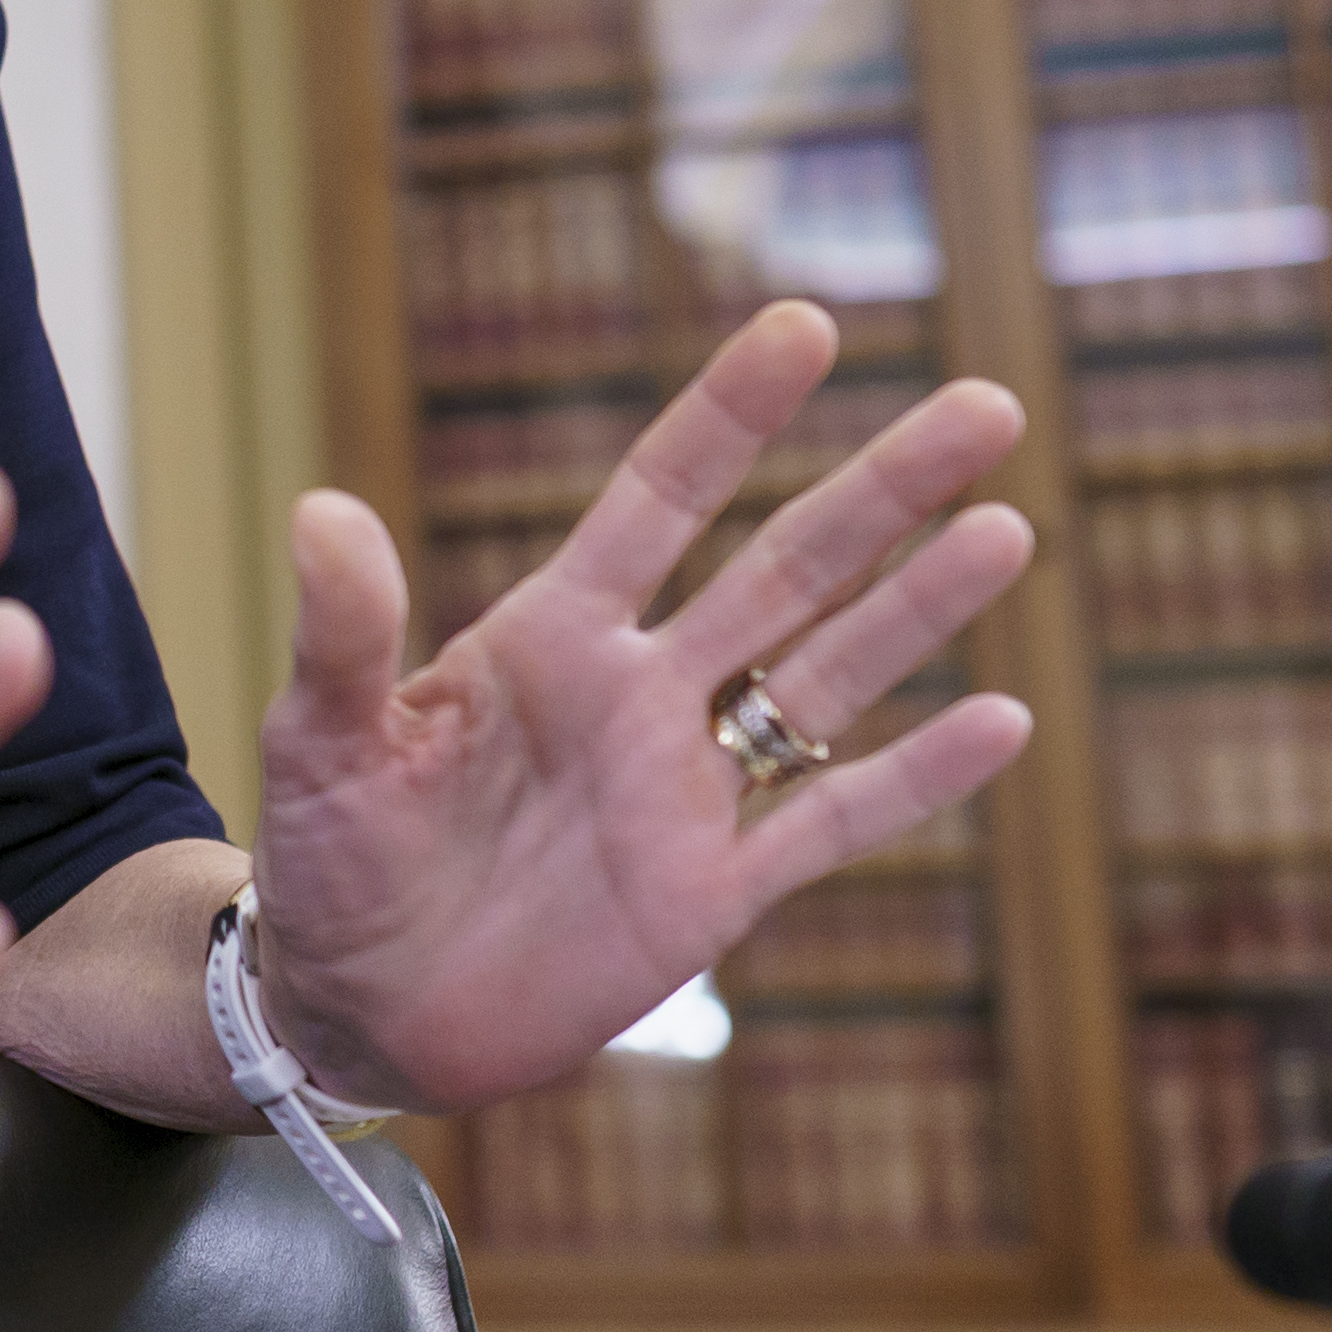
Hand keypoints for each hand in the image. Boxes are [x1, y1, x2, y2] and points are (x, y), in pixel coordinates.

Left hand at [249, 300, 1034, 1110]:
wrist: (355, 1005)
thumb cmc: (327, 853)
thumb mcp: (321, 736)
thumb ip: (344, 632)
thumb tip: (321, 509)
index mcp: (549, 635)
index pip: (660, 498)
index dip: (730, 414)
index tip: (807, 326)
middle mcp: (637, 693)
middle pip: (784, 567)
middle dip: (881, 489)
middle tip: (987, 402)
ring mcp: (684, 790)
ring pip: (829, 677)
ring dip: (918, 608)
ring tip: (1010, 526)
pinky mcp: (710, 895)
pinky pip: (830, 822)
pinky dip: (917, 779)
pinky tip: (1005, 719)